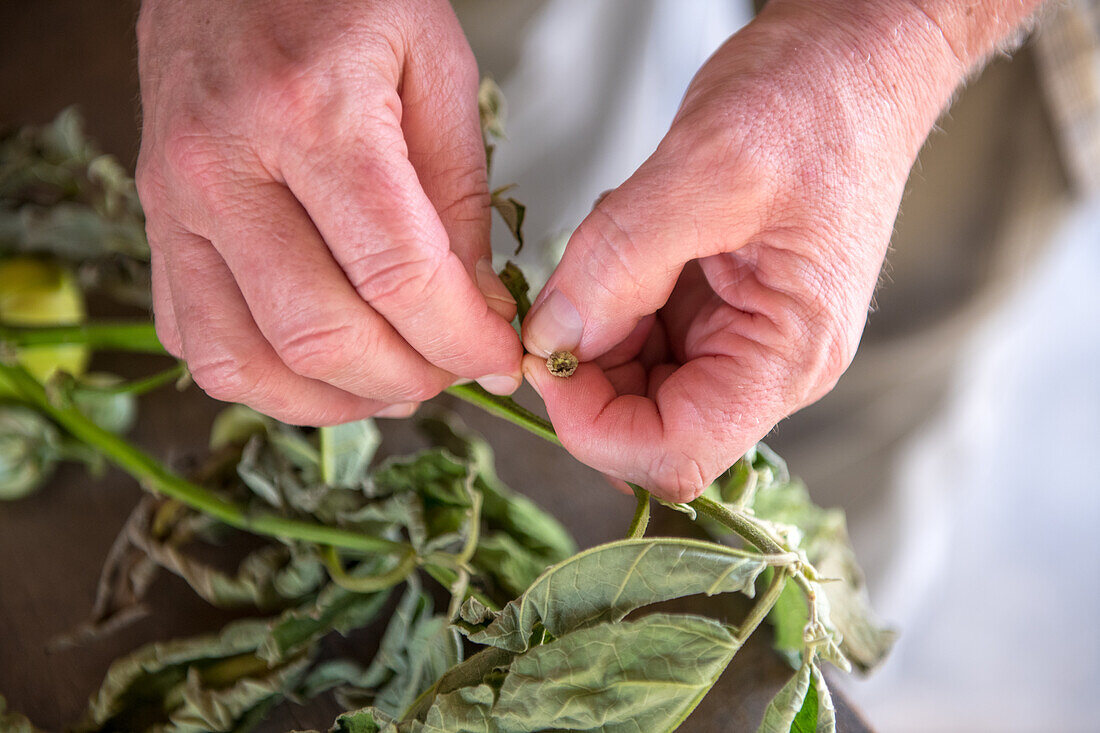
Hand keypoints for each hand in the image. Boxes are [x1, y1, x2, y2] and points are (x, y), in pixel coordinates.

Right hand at [136, 0, 521, 424]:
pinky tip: (320, 362)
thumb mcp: (436, 68)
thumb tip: (473, 311)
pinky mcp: (155, 225)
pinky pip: (194, 342)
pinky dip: (265, 378)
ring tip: (393, 382)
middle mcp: (224, 166)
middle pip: (319, 334)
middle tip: (453, 369)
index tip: (498, 358)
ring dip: (333, 400)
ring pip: (244, 360)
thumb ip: (459, 198)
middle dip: (409, 378)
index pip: (397, 276)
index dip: (462, 340)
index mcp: (310, 112)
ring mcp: (174, 202)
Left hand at [520, 0, 1008, 501]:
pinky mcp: (715, 312)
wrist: (856, 60)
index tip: (544, 358)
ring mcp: (739, 341)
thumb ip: (620, 262)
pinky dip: (605, 302)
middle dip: (584, 372)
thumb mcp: (710, 169)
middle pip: (644, 426)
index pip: (675, 454)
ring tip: (611, 244)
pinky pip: (637, 339)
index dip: (593, 426)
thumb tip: (550, 339)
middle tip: (560, 292)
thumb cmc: (819, 104)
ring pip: (631, 385)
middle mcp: (765, 365)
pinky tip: (623, 243)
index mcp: (786, 355)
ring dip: (592, 331)